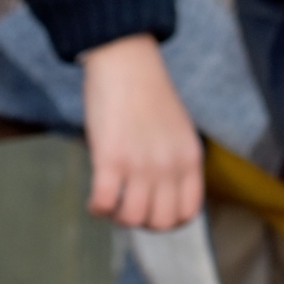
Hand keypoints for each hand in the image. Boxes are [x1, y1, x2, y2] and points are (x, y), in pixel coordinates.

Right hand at [79, 33, 201, 229]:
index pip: (187, 212)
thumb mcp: (176, 130)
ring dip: (116, 216)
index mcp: (189, 158)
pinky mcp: (111, 158)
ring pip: (131, 218)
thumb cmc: (146, 93)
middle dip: (141, 221)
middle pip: (160, 223)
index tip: (151, 210)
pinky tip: (94, 199)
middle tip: (126, 206)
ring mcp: (141, 164)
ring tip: (109, 201)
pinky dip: (96, 208)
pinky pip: (103, 202)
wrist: (126, 61)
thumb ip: (173, 161)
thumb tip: (154, 193)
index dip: (168, 220)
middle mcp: (169, 165)